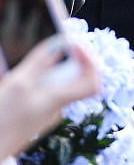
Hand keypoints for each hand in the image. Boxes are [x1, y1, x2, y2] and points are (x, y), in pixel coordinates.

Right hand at [0, 34, 100, 155]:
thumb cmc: (1, 120)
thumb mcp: (18, 84)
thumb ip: (39, 64)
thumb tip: (59, 47)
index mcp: (57, 100)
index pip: (92, 81)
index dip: (90, 60)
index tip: (75, 44)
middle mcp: (55, 109)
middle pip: (75, 80)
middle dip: (70, 59)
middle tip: (57, 44)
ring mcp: (44, 115)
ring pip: (56, 86)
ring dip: (50, 68)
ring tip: (33, 58)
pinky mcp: (32, 118)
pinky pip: (43, 94)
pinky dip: (37, 80)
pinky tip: (19, 77)